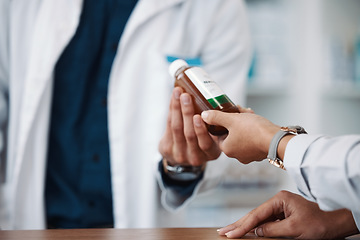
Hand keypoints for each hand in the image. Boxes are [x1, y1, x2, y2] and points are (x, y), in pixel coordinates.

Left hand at [158, 87, 220, 165]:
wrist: (184, 158)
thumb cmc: (203, 142)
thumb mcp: (214, 139)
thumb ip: (214, 126)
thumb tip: (210, 99)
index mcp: (211, 154)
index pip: (205, 143)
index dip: (200, 130)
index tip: (199, 115)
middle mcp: (195, 157)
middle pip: (189, 134)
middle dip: (186, 113)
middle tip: (186, 96)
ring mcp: (180, 154)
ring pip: (177, 128)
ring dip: (177, 108)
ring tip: (178, 94)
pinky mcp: (167, 149)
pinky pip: (169, 126)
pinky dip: (171, 110)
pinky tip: (173, 99)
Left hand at [201, 110, 280, 163]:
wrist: (277, 140)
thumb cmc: (253, 130)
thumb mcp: (231, 119)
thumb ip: (216, 117)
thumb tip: (204, 115)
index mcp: (227, 149)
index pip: (218, 134)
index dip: (221, 121)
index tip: (226, 113)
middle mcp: (237, 155)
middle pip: (231, 133)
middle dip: (235, 120)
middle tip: (239, 110)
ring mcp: (249, 155)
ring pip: (243, 134)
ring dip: (245, 123)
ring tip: (249, 113)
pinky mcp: (260, 152)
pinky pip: (253, 138)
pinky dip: (254, 129)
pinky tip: (258, 121)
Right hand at [218, 190, 358, 238]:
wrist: (338, 220)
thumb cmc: (321, 223)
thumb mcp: (295, 229)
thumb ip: (273, 230)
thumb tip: (256, 231)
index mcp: (280, 200)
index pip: (256, 215)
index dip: (242, 226)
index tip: (230, 234)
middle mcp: (278, 201)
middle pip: (254, 215)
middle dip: (238, 224)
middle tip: (223, 232)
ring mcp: (281, 208)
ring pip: (259, 219)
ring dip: (245, 226)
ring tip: (230, 231)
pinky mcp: (284, 215)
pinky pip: (266, 222)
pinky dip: (256, 228)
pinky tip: (248, 232)